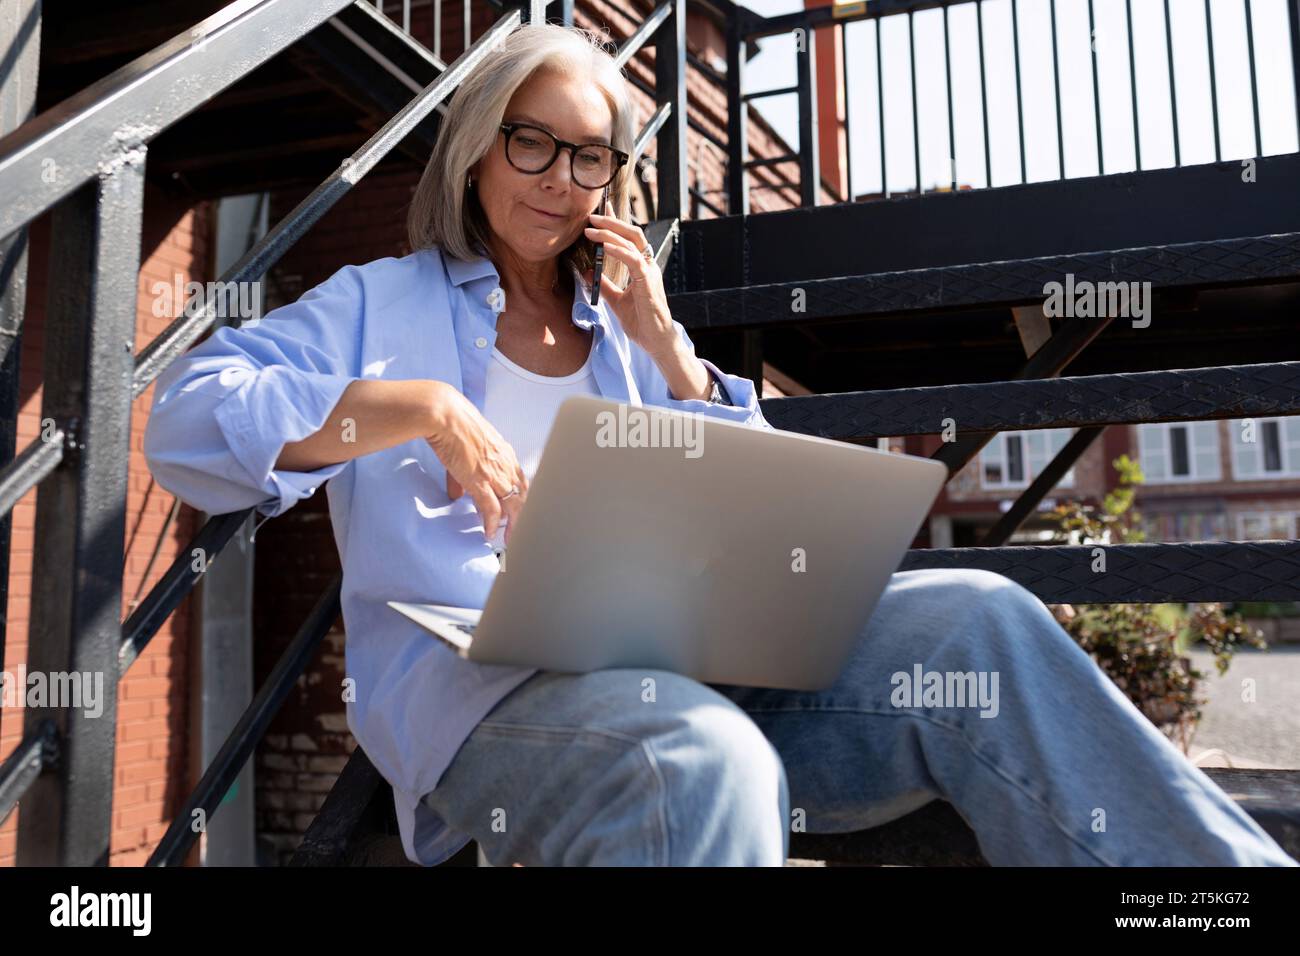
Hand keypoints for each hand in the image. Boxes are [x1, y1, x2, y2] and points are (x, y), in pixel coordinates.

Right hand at [424, 383, 527, 544]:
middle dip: (523, 516)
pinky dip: (492, 524)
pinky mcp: (480, 480)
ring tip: (510, 539)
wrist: (445, 414)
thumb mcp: (466, 447)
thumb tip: (457, 492)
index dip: (522, 498)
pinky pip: (492, 509)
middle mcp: (505, 463)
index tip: (519, 510)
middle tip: (519, 531)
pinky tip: (489, 533)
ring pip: (514, 506)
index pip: (521, 480)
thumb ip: (464, 472)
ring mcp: (495, 473)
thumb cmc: (453, 423)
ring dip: (513, 525)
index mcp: (504, 452)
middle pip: (523, 496)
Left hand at [583, 212, 677, 357]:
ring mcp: (649, 272)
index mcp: (642, 267)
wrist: (655, 340)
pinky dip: (618, 251)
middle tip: (591, 217)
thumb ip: (605, 285)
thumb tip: (588, 272)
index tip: (601, 210)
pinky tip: (604, 246)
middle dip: (611, 222)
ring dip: (610, 233)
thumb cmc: (641, 322)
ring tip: (591, 229)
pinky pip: (633, 260)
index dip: (616, 222)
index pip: (629, 238)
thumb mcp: (616, 301)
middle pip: (632, 233)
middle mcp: (647, 265)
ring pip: (631, 242)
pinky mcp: (648, 281)